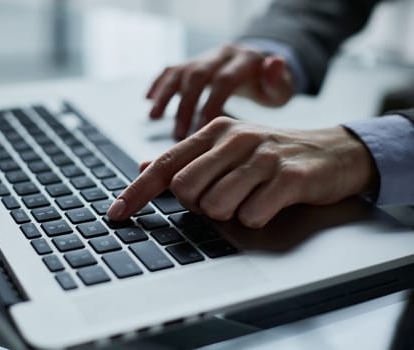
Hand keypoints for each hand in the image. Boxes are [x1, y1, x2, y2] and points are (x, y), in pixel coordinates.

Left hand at [107, 117, 376, 227]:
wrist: (333, 152)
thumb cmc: (272, 155)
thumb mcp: (227, 149)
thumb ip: (186, 159)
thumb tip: (143, 165)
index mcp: (215, 131)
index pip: (165, 164)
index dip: (137, 191)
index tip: (116, 213)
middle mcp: (235, 138)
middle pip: (186, 189)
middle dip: (198, 204)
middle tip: (225, 195)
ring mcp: (263, 156)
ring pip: (216, 206)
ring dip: (229, 213)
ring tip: (250, 197)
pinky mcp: (289, 177)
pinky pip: (251, 215)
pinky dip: (255, 218)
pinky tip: (269, 203)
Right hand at [147, 43, 294, 139]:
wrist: (258, 67)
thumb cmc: (268, 87)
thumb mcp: (281, 88)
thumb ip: (278, 81)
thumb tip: (275, 63)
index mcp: (244, 60)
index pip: (223, 80)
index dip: (210, 105)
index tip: (202, 131)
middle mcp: (222, 54)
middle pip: (197, 75)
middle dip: (186, 105)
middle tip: (179, 134)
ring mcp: (205, 57)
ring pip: (180, 71)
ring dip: (166, 95)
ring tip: (154, 118)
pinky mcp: (192, 62)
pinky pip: (171, 69)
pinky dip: (158, 84)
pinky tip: (148, 100)